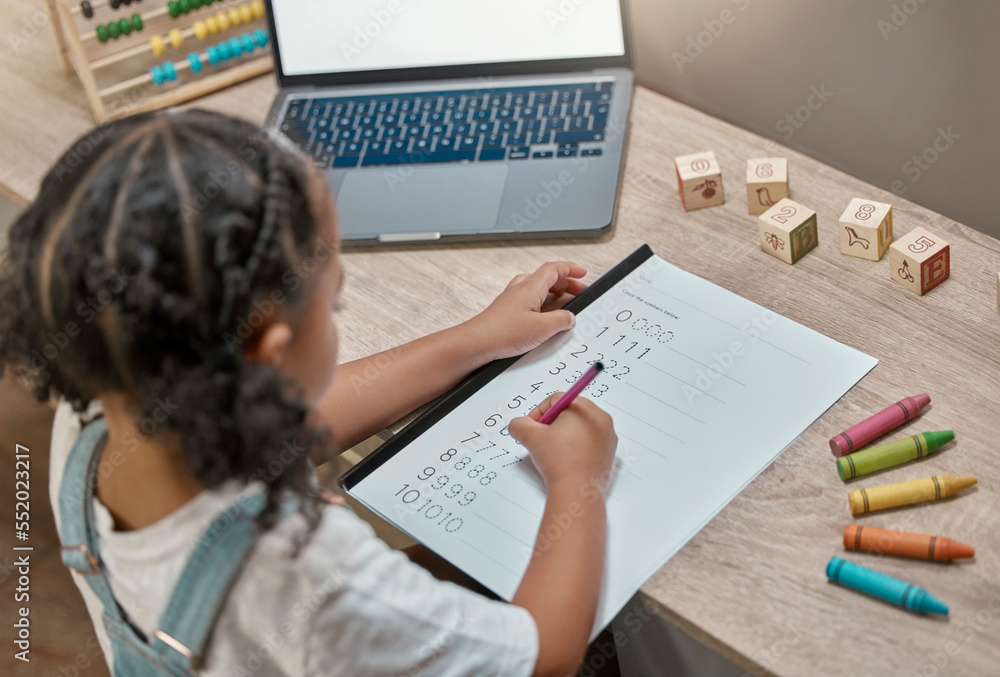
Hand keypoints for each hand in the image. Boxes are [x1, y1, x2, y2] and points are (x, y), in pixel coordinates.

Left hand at [462, 262, 587, 363]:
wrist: (477, 342)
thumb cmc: (502, 332)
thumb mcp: (542, 329)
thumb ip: (561, 321)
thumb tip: (569, 317)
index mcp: (531, 287)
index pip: (554, 269)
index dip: (571, 268)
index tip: (582, 272)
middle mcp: (520, 289)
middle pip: (547, 278)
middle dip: (566, 282)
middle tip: (578, 291)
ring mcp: (512, 299)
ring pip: (537, 288)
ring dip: (553, 292)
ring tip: (564, 303)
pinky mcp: (507, 311)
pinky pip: (529, 300)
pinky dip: (542, 303)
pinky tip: (544, 316)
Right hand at [508, 393, 616, 493]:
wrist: (576, 491)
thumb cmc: (560, 462)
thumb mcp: (530, 437)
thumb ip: (520, 425)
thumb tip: (519, 424)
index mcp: (584, 408)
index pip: (556, 400)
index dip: (539, 412)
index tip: (532, 426)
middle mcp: (601, 419)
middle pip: (570, 412)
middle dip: (552, 423)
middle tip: (541, 438)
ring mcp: (608, 437)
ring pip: (580, 428)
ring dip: (564, 435)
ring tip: (553, 450)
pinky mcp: (609, 453)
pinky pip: (589, 442)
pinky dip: (576, 446)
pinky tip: (565, 459)